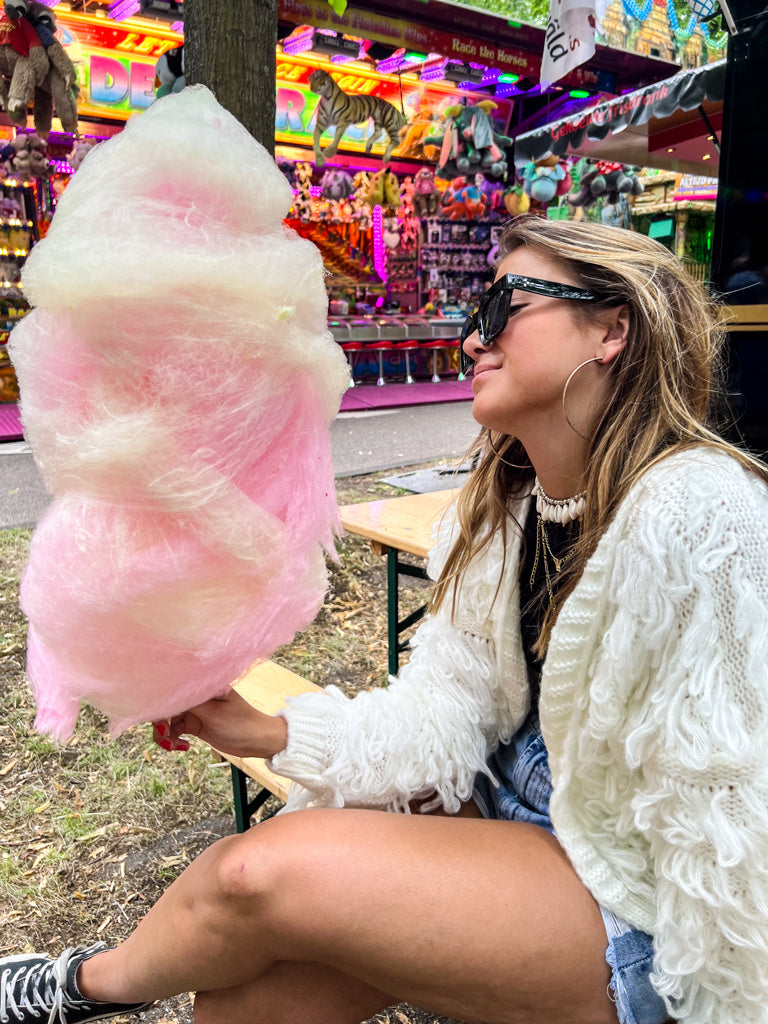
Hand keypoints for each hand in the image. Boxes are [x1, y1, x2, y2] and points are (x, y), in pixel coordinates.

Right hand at [152, 690, 287, 760]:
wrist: (257, 741)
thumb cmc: (242, 723)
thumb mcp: (214, 714)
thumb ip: (190, 703)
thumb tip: (166, 692)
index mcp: (202, 685)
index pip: (172, 688)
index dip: (158, 701)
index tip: (156, 718)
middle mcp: (195, 695)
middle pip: (165, 705)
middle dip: (159, 722)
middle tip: (164, 736)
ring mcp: (194, 710)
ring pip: (167, 720)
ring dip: (164, 735)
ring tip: (173, 747)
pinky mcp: (194, 724)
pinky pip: (174, 731)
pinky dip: (172, 740)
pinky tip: (182, 747)